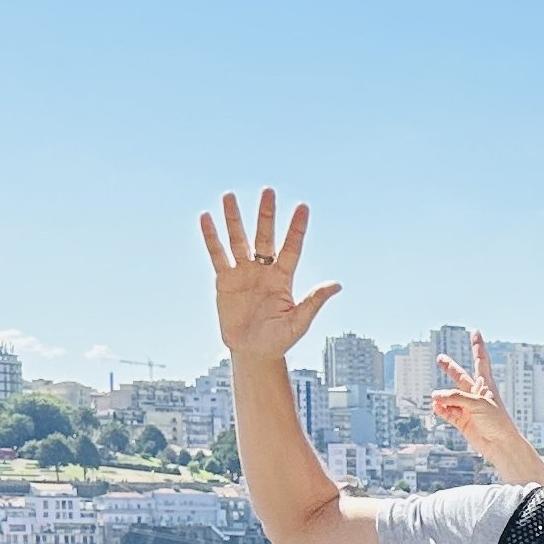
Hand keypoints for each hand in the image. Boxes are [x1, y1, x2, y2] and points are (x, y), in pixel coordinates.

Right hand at [200, 188, 341, 362]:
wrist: (253, 353)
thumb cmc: (279, 340)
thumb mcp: (299, 321)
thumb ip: (314, 300)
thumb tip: (337, 284)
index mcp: (283, 278)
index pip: (291, 247)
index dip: (296, 228)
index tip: (303, 207)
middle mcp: (264, 270)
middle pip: (265, 236)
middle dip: (266, 214)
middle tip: (268, 191)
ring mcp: (243, 273)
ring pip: (238, 240)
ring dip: (234, 219)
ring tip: (229, 195)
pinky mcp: (225, 281)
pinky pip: (217, 255)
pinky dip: (211, 237)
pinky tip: (206, 218)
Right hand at [432, 334, 543, 483]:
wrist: (501, 445)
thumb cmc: (497, 422)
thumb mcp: (477, 404)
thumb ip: (455, 397)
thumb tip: (435, 397)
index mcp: (486, 385)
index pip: (481, 360)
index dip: (477, 346)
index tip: (475, 332)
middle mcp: (476, 395)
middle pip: (460, 377)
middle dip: (450, 368)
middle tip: (440, 358)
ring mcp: (467, 408)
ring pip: (449, 397)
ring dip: (442, 397)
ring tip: (437, 399)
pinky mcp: (462, 421)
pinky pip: (446, 412)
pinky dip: (440, 409)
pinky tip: (436, 407)